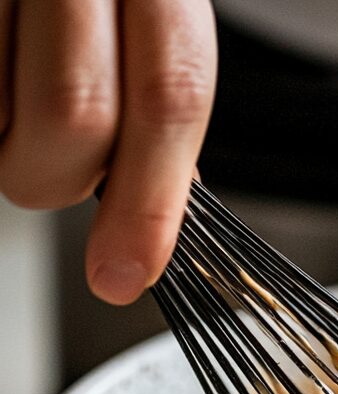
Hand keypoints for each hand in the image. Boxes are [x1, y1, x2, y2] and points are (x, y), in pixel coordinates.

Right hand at [0, 0, 216, 304]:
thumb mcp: (153, 21)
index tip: (124, 274)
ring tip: (18, 106)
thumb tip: (157, 219)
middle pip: (77, 115)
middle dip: (63, 176)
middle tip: (58, 165)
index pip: (171, 101)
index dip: (150, 204)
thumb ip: (158, 106)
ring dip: (9, 147)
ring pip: (4, 113)